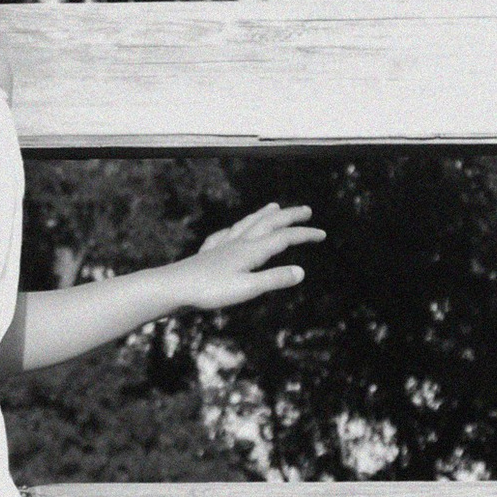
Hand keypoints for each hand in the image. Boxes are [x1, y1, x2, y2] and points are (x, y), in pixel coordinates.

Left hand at [169, 200, 321, 312]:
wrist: (174, 287)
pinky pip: (226, 234)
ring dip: (264, 214)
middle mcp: (238, 242)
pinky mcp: (208, 253)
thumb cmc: (210, 290)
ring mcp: (222, 245)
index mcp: (251, 250)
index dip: (304, 235)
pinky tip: (232, 231)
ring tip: (273, 206)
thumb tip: (301, 271)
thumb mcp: (247, 288)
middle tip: (306, 210)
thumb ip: (274, 279)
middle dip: (289, 216)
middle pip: (268, 223)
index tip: (322, 233)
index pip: (284, 238)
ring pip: (247, 224)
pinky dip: (235, 228)